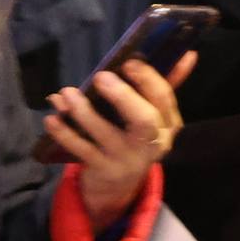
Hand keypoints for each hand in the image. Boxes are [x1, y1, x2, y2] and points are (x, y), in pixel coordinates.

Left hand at [41, 52, 193, 225]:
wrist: (118, 187)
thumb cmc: (135, 140)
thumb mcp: (154, 117)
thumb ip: (165, 85)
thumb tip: (188, 53)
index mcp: (168, 125)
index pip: (164, 99)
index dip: (148, 79)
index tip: (129, 61)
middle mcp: (152, 143)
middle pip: (145, 120)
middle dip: (123, 96)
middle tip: (101, 76)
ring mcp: (126, 159)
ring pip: (106, 134)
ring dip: (83, 111)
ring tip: (66, 92)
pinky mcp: (102, 170)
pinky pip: (80, 150)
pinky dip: (64, 133)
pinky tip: (51, 118)